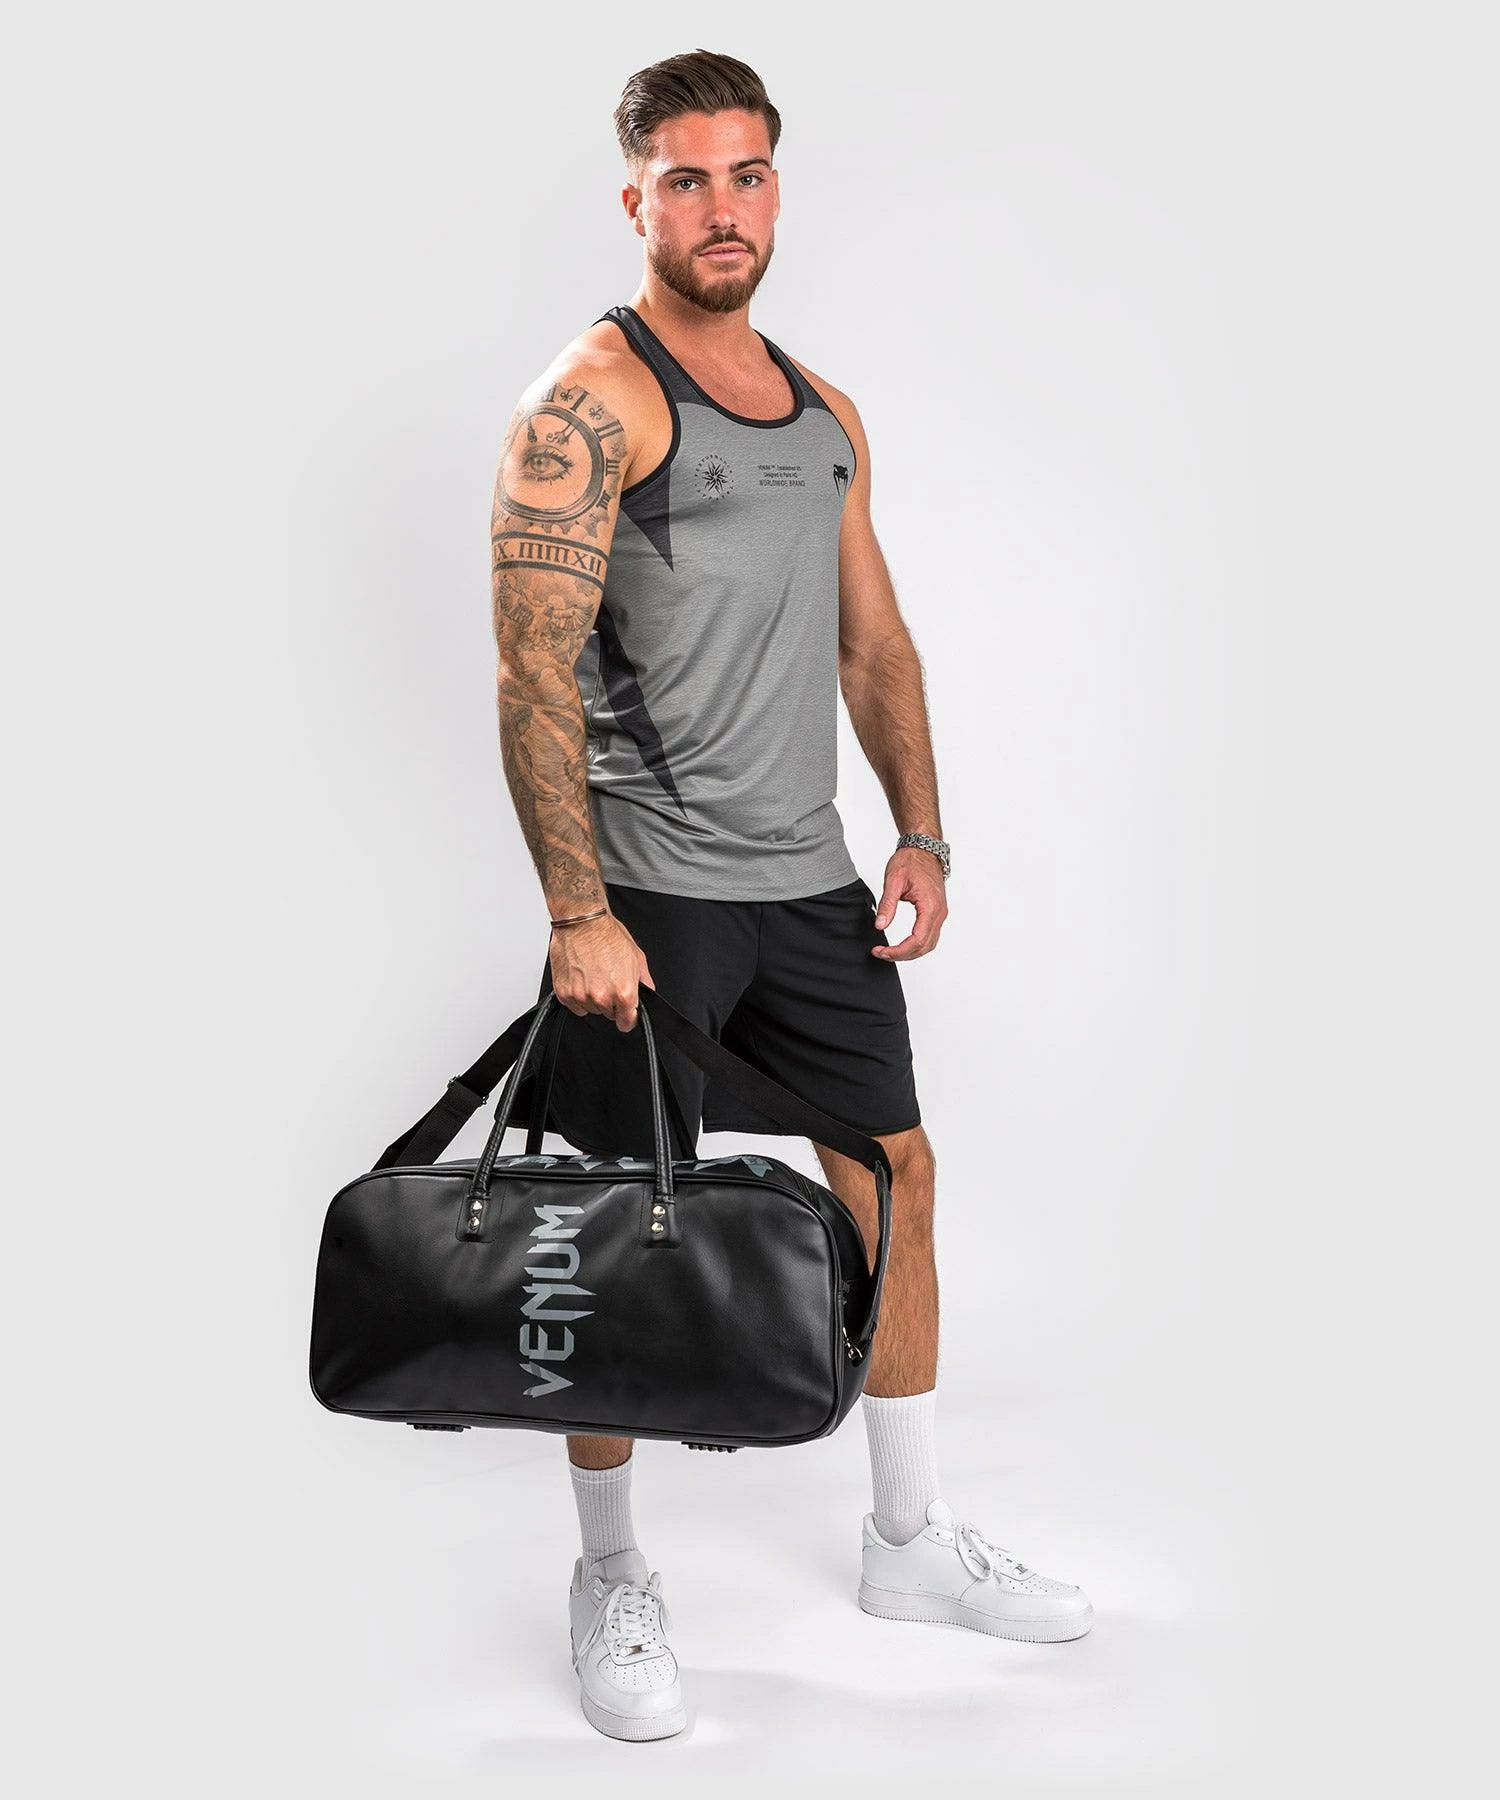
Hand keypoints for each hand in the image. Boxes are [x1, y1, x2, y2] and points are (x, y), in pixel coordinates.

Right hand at [547, 912, 655, 1029]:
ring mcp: (581, 996)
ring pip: (591, 1009)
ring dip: (593, 997)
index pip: (627, 1022)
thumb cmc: (607, 935)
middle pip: (608, 1014)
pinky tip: (581, 977)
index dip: (627, 1018)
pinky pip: (574, 1005)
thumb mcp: (636, 957)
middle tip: (607, 978)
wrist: (582, 922)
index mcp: (623, 992)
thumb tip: (647, 994)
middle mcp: (602, 997)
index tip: (625, 1015)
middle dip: (610, 1001)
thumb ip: (644, 982)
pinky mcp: (564, 993)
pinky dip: (577, 995)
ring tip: (593, 974)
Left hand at [871, 849, 947, 960]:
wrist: (923, 849)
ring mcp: (940, 913)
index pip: (917, 940)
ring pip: (929, 944)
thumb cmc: (910, 861)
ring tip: (889, 952)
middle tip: (881, 953)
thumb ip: (887, 905)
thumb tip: (880, 925)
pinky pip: (930, 936)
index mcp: (930, 907)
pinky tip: (902, 945)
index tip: (881, 951)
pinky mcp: (937, 912)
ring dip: (910, 952)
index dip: (898, 951)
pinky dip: (916, 945)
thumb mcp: (893, 881)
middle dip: (902, 955)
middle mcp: (939, 913)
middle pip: (924, 947)